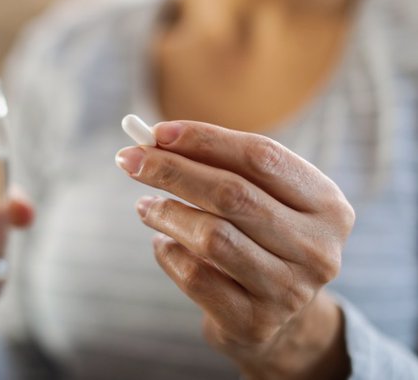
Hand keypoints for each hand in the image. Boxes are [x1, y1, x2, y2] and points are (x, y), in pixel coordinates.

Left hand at [116, 121, 354, 378]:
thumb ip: (220, 167)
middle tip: (129, 160)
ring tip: (145, 206)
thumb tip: (156, 141)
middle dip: (172, 170)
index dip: (205, 140)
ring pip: (212, 237)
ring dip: (166, 213)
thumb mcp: (260, 199)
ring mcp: (289, 291)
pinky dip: (168, 253)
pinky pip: (195, 277)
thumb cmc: (260, 239)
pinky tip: (163, 244)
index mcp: (327, 204)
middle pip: (233, 194)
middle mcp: (317, 248)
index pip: (262, 156)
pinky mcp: (255, 323)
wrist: (279, 319)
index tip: (157, 133)